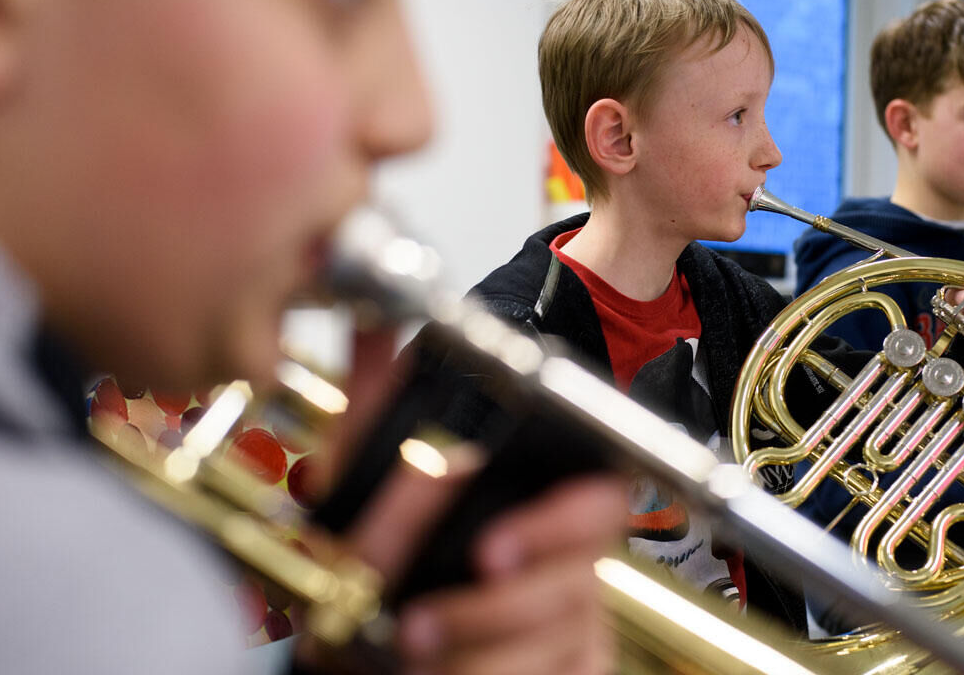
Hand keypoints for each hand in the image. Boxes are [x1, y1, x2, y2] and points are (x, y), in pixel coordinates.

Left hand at [303, 329, 628, 673]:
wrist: (375, 648)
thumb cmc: (382, 566)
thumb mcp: (365, 484)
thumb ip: (371, 410)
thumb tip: (372, 323)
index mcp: (542, 504)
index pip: (598, 500)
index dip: (559, 523)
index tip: (488, 550)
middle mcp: (569, 566)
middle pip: (575, 583)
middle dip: (492, 609)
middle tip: (419, 626)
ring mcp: (574, 629)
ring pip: (558, 642)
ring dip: (473, 653)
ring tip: (406, 654)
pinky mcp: (573, 671)